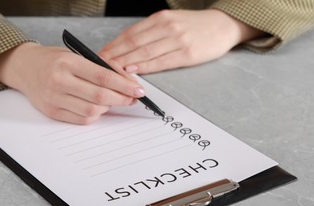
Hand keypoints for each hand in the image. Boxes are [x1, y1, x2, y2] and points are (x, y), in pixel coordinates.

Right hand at [0, 43, 144, 123]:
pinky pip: (82, 119)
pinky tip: (98, 107)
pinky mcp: (52, 112)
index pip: (103, 77)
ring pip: (93, 110)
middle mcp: (59, 81)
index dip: (124, 86)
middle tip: (132, 98)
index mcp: (68, 62)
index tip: (139, 90)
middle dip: (122, 99)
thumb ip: (102, 67)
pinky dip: (95, 114)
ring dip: (109, 107)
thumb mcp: (78, 55)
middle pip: (100, 96)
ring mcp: (54, 98)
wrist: (25, 68)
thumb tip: (128, 82)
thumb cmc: (54, 60)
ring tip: (113, 100)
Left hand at [99, 9, 264, 73]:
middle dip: (113, 55)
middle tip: (98, 65)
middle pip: (133, 43)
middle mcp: (166, 27)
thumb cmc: (194, 27)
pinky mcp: (187, 53)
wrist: (223, 25)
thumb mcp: (170, 23)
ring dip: (125, 62)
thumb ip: (150, 33)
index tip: (98, 55)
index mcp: (160, 19)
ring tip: (109, 70)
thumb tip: (127, 48)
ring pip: (144, 52)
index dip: (113, 45)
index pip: (130, 34)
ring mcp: (177, 39)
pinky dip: (145, 67)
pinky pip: (161, 61)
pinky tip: (133, 71)